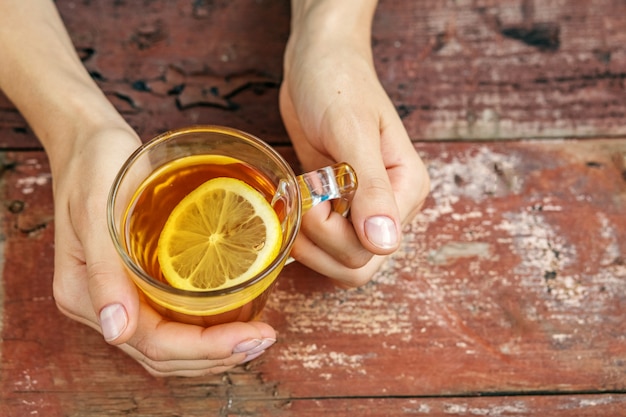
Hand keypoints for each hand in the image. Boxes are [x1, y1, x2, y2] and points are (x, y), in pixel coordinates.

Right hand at [50, 126, 276, 376]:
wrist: (91, 142)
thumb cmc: (95, 165)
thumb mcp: (97, 209)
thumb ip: (105, 272)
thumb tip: (117, 332)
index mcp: (85, 294)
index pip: (153, 342)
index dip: (206, 349)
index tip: (252, 338)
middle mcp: (102, 305)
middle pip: (165, 353)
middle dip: (218, 355)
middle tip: (264, 340)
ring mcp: (119, 297)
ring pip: (170, 346)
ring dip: (213, 352)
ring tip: (256, 339)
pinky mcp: (137, 284)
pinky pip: (171, 322)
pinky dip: (204, 332)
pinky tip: (233, 323)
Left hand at [279, 29, 429, 286]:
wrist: (317, 64)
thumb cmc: (337, 85)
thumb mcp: (352, 131)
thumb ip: (371, 188)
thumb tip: (385, 244)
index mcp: (406, 189)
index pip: (375, 248)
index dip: (334, 231)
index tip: (316, 188)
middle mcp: (391, 207)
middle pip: (358, 264)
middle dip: (320, 242)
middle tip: (303, 198)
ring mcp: (363, 210)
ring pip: (339, 263)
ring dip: (309, 244)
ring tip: (297, 200)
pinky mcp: (339, 207)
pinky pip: (324, 245)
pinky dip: (303, 236)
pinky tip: (294, 204)